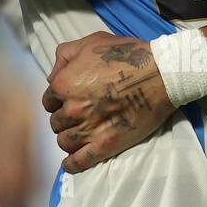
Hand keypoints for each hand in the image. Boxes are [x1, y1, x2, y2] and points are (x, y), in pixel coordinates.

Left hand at [42, 31, 175, 174]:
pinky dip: (72, 164)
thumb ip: (64, 56)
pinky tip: (70, 163)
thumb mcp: (90, 42)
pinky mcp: (105, 145)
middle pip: (56, 122)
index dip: (57, 101)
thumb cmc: (125, 54)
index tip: (68, 101)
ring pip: (64, 141)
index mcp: (64, 84)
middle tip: (78, 115)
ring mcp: (88, 129)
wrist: (158, 73)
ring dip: (69, 138)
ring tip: (79, 134)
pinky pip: (80, 161)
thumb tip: (53, 76)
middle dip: (64, 119)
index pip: (48, 101)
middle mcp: (71, 109)